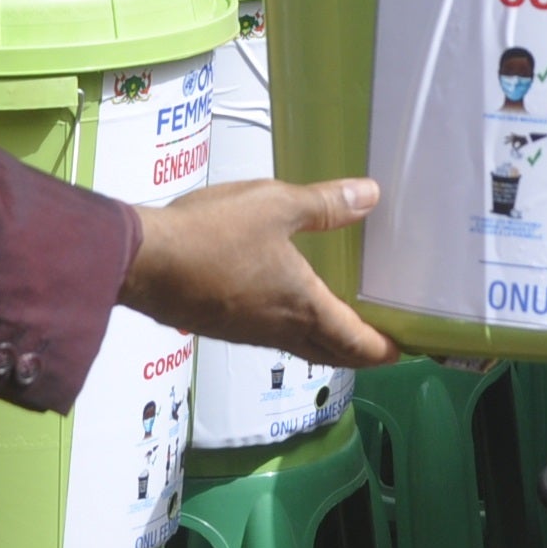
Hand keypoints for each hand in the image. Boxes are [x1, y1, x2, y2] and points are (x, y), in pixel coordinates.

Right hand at [119, 177, 396, 367]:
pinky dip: (290, 330)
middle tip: (378, 344)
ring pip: (297, 346)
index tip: (402, 351)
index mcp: (302, 305)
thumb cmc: (214, 233)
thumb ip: (323, 204)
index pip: (355, 341)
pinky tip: (282, 307)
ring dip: (323, 341)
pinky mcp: (220, 326)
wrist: (144, 262)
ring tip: (337, 324)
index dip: (382, 349)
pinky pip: (268, 336)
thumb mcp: (274, 205)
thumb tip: (370, 196)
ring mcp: (247, 333)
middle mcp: (278, 329)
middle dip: (357, 352)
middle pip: (329, 352)